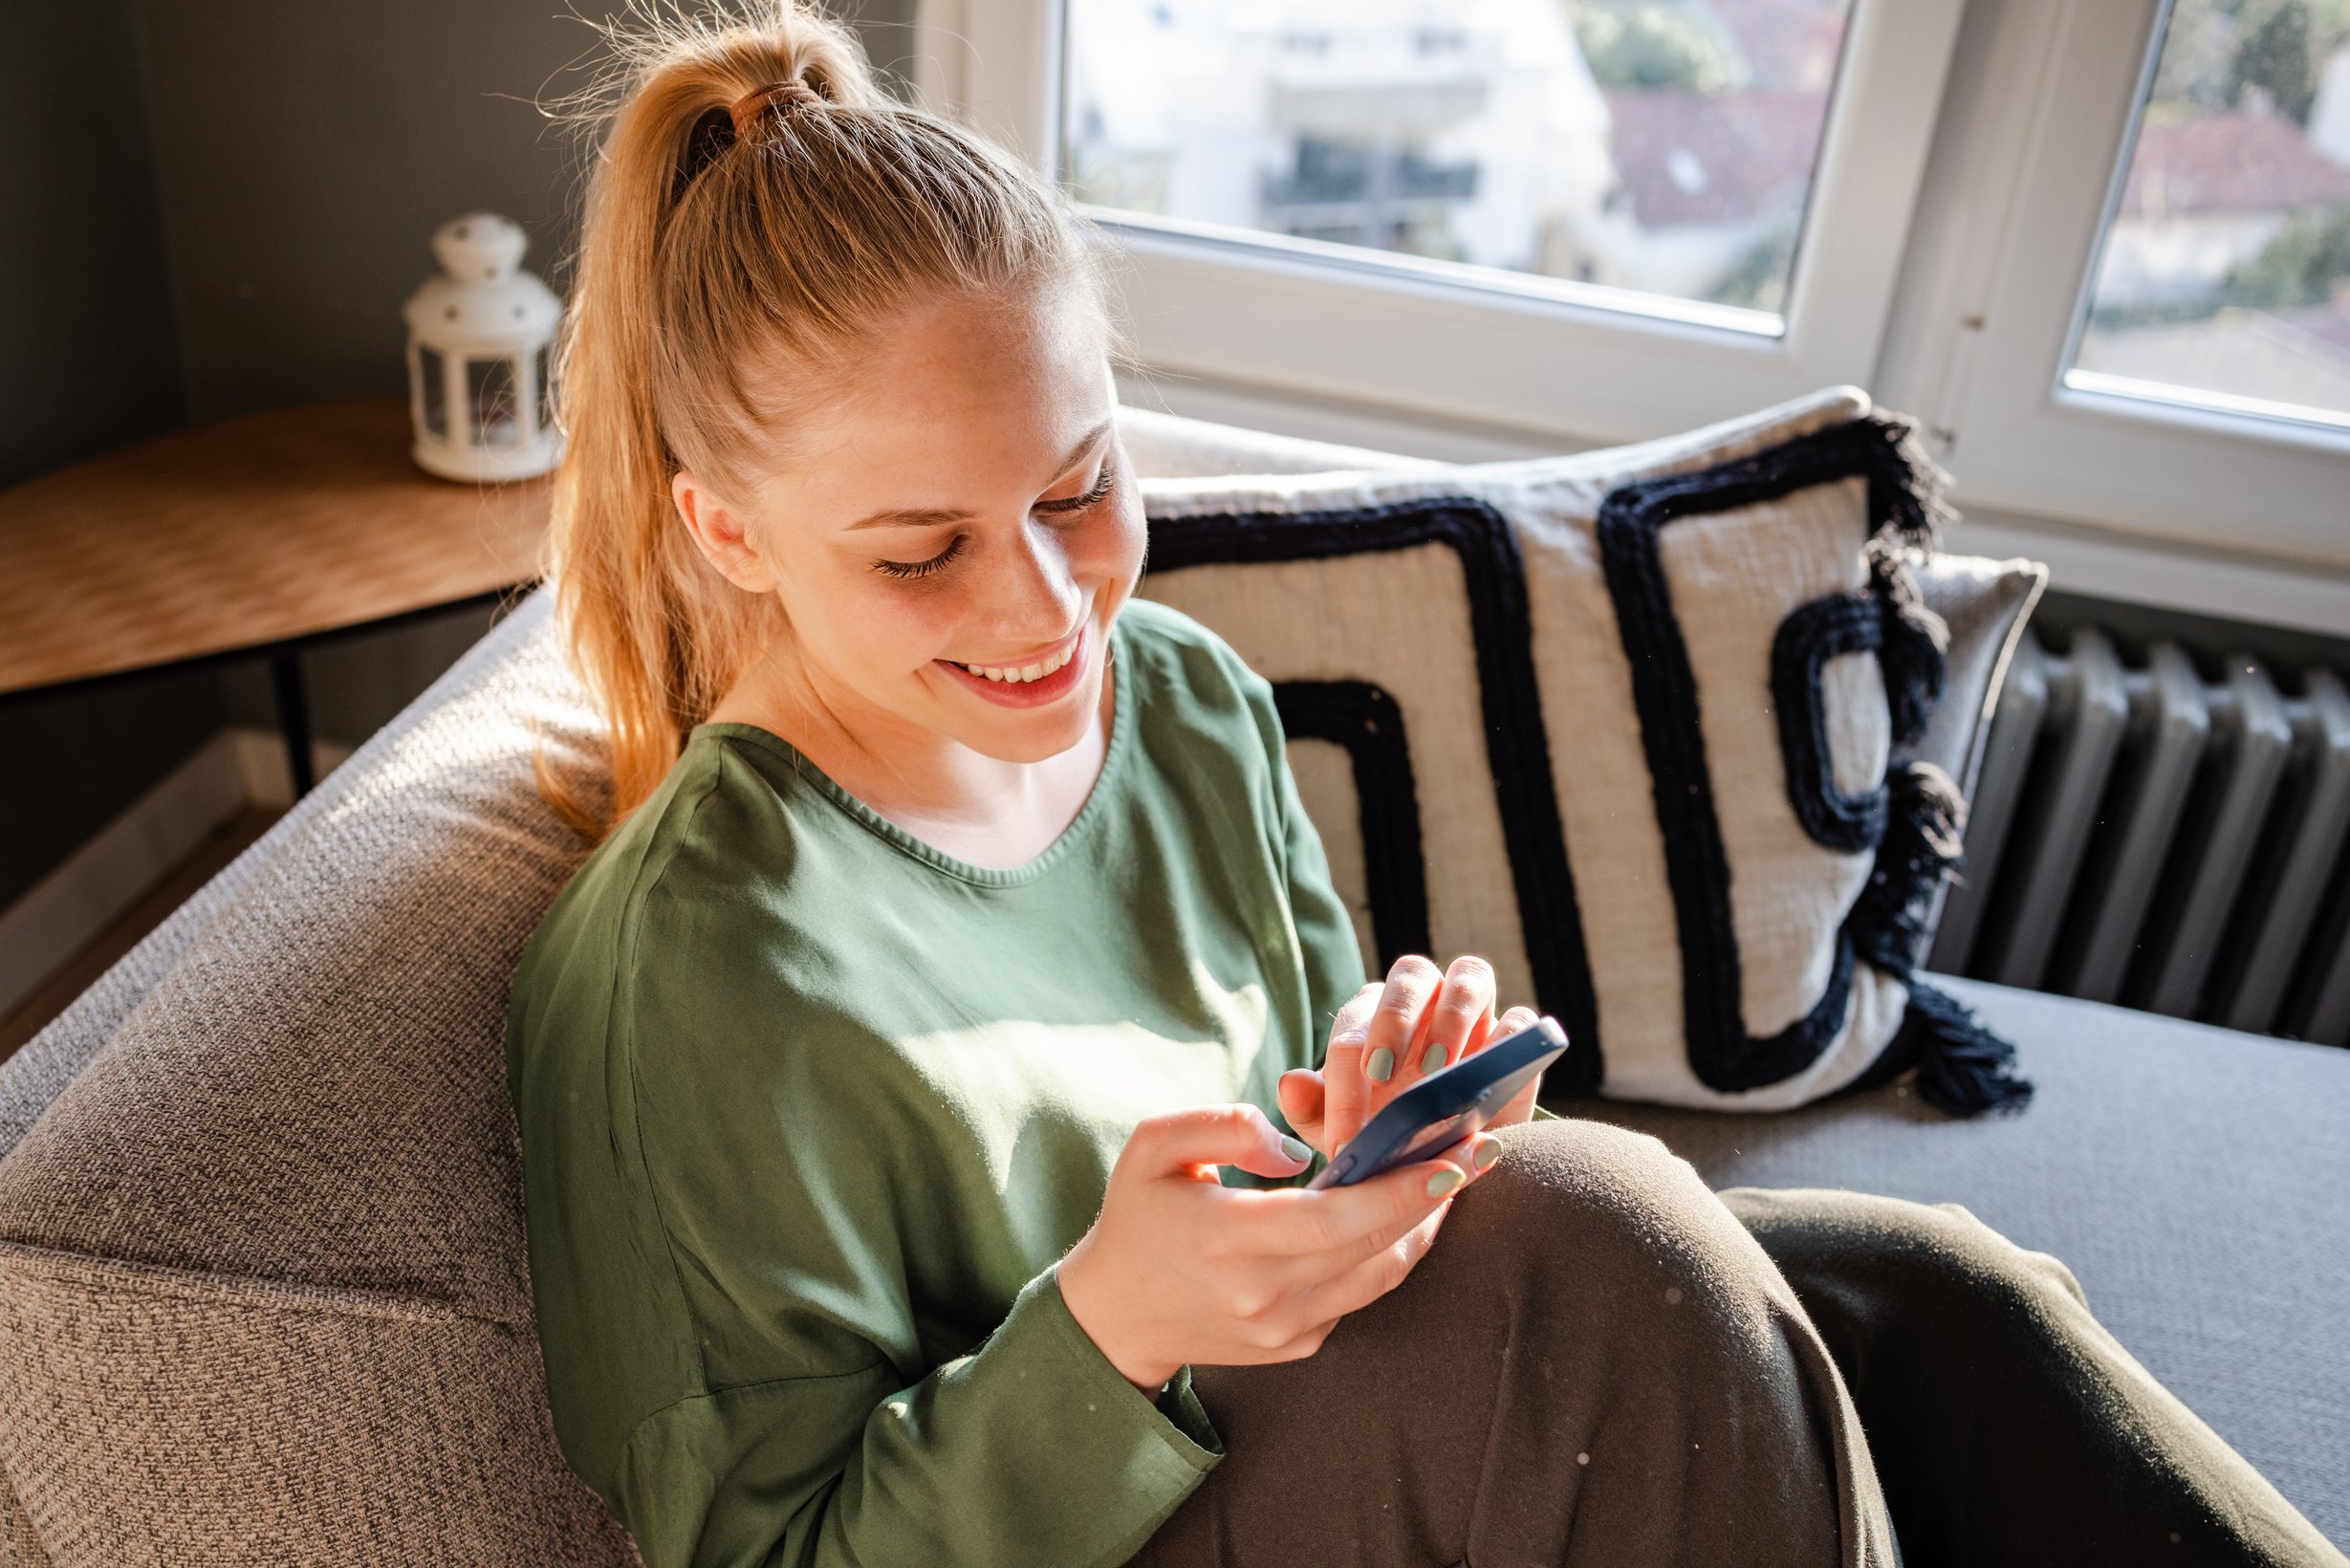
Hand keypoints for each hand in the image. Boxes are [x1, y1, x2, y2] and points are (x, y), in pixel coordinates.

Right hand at [1057, 1102, 1494, 1392]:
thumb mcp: (1153, 1148)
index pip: (1337, 1219)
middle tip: (1480, 1148)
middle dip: (1435, 1196)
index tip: (1456, 1154)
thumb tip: (1294, 1146)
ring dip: (1424, 1226)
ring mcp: (1285, 1329)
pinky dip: (1390, 1252)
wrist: (1116, 1316)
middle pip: (1374, 1246)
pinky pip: (1361, 1294)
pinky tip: (1406, 1212)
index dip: (1403, 1189)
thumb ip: (1222, 1126)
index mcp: (1227, 1240)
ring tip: (1454, 1174)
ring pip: (1380, 1275)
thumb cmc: (1139, 1215)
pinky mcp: (1299, 1344)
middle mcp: (1264, 1295)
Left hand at [1277, 954, 1545, 1160]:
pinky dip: (1509, 1039)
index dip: (1344, 1079)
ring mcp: (1474, 1012)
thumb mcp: (1343, 1135)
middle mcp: (1423, 999)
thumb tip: (1290, 1082)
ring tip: (1439, 1072)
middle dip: (1395, 1020)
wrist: (1439, 1164)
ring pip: (1470, 975)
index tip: (1347, 1134)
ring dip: (1454, 1018)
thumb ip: (1312, 1109)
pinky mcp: (1515, 1038)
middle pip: (1411, 974)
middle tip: (1384, 1076)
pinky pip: (1521, 1020)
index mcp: (1371, 1016)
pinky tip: (1490, 1074)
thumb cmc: (1382, 1138)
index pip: (1354, 1027)